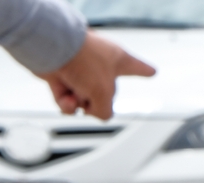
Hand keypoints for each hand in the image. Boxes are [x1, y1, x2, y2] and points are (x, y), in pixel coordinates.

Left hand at [38, 30, 154, 118]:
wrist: (51, 49)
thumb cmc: (83, 62)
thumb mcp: (104, 94)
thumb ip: (106, 111)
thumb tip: (94, 112)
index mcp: (119, 61)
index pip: (137, 68)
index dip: (144, 71)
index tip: (151, 72)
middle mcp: (101, 66)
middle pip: (106, 96)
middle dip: (98, 102)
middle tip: (93, 94)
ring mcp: (81, 72)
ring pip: (85, 101)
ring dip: (79, 103)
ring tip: (75, 91)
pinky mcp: (63, 77)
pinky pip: (68, 101)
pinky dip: (66, 104)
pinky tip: (65, 97)